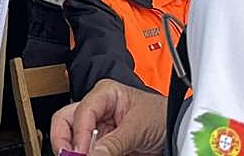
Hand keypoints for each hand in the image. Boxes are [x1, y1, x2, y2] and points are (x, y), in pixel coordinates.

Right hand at [50, 80, 165, 155]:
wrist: (180, 132)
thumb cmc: (164, 117)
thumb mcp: (139, 127)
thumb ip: (115, 142)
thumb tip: (92, 154)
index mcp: (104, 93)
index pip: (81, 112)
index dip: (78, 135)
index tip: (80, 153)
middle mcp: (97, 109)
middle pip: (67, 121)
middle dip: (64, 140)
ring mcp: (99, 128)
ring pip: (73, 138)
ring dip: (75, 149)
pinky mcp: (103, 145)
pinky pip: (88, 150)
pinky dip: (86, 154)